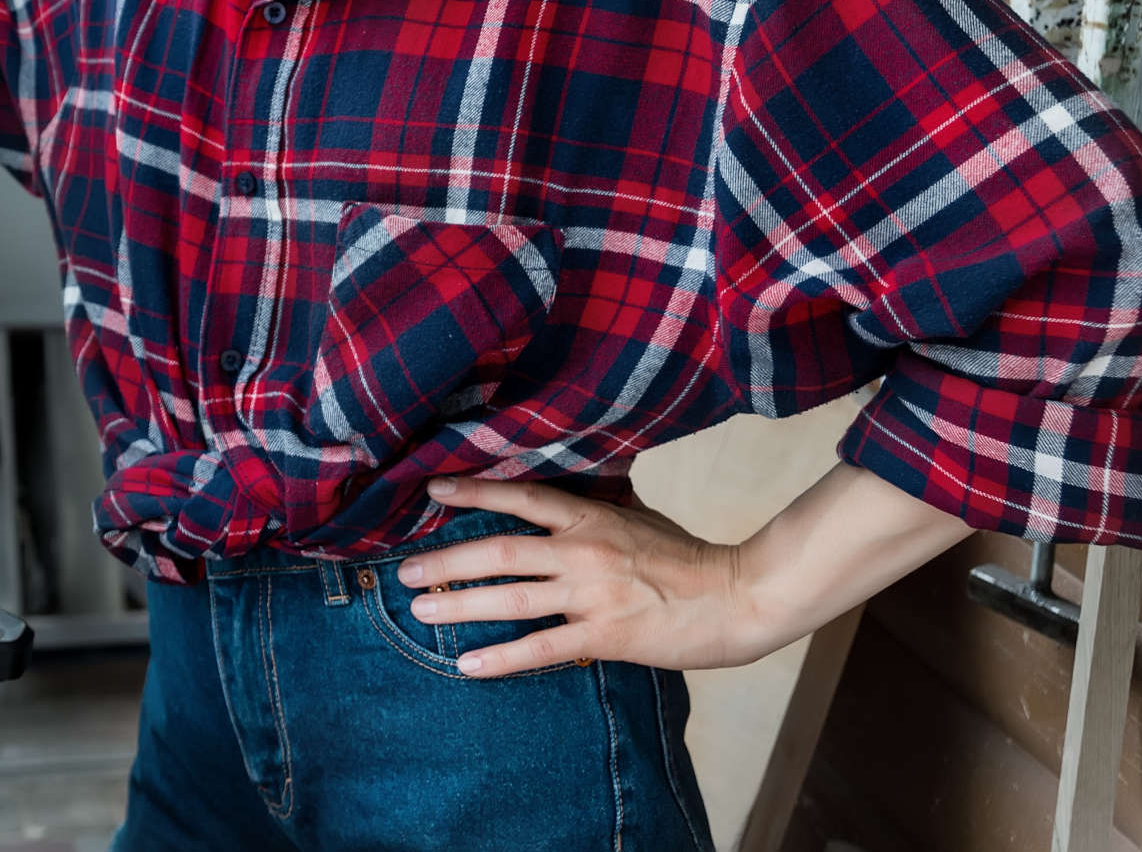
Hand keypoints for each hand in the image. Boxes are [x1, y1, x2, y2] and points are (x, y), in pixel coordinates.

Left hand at [393, 477, 771, 675]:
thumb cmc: (687, 556)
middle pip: (499, 551)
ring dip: (460, 604)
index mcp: (590, 517)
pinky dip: (501, 657)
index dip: (474, 492)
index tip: (431, 491)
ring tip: (419, 609)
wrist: (737, 597)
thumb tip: (574, 477)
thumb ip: (599, 502)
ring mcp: (592, 595)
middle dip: (447, 561)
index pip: (520, 497)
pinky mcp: (606, 636)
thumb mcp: (639, 515)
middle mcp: (583, 551)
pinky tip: (468, 664)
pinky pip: (542, 648)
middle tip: (404, 571)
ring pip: (511, 599)